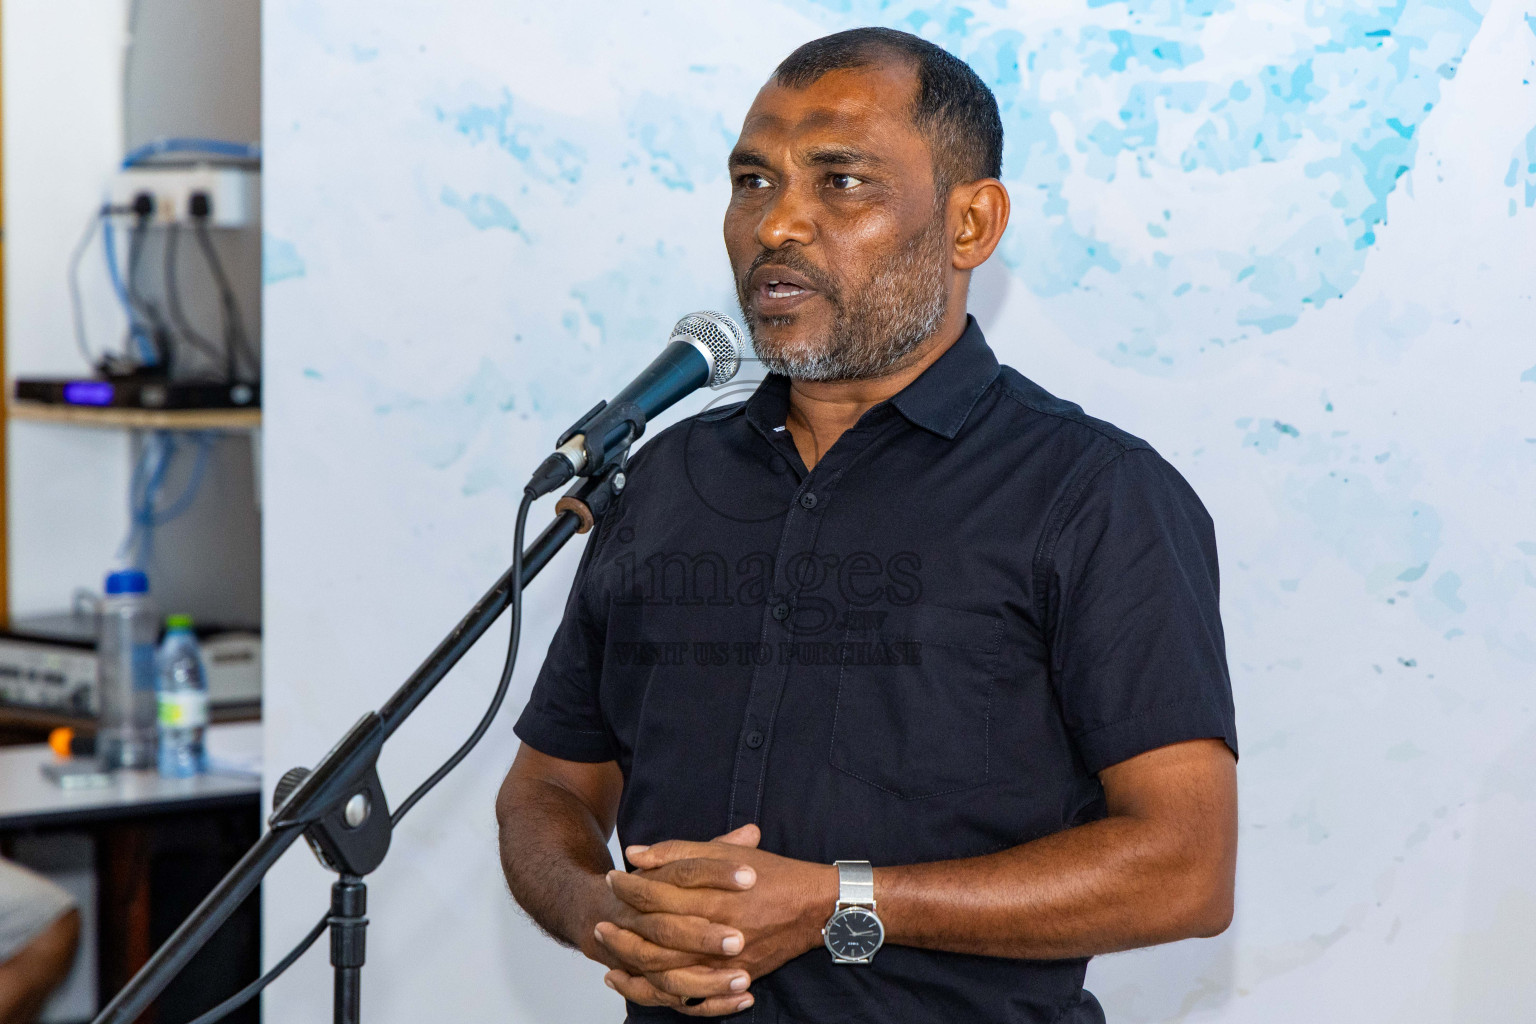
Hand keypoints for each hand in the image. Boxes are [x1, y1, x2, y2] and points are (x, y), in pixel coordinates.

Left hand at [600, 824, 836, 1013]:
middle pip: (656, 936)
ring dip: (634, 962)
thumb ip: (681, 852)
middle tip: (602, 920)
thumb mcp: (726, 853)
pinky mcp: (735, 979)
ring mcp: (726, 960)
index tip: (613, 877)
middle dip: (623, 928)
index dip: (630, 885)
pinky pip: (691, 995)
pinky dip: (661, 992)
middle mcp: (717, 931)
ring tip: (611, 954)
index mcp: (713, 896)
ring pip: (668, 970)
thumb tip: (637, 853)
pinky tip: (638, 982)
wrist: (814, 907)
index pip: (658, 893)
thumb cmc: (771, 875)